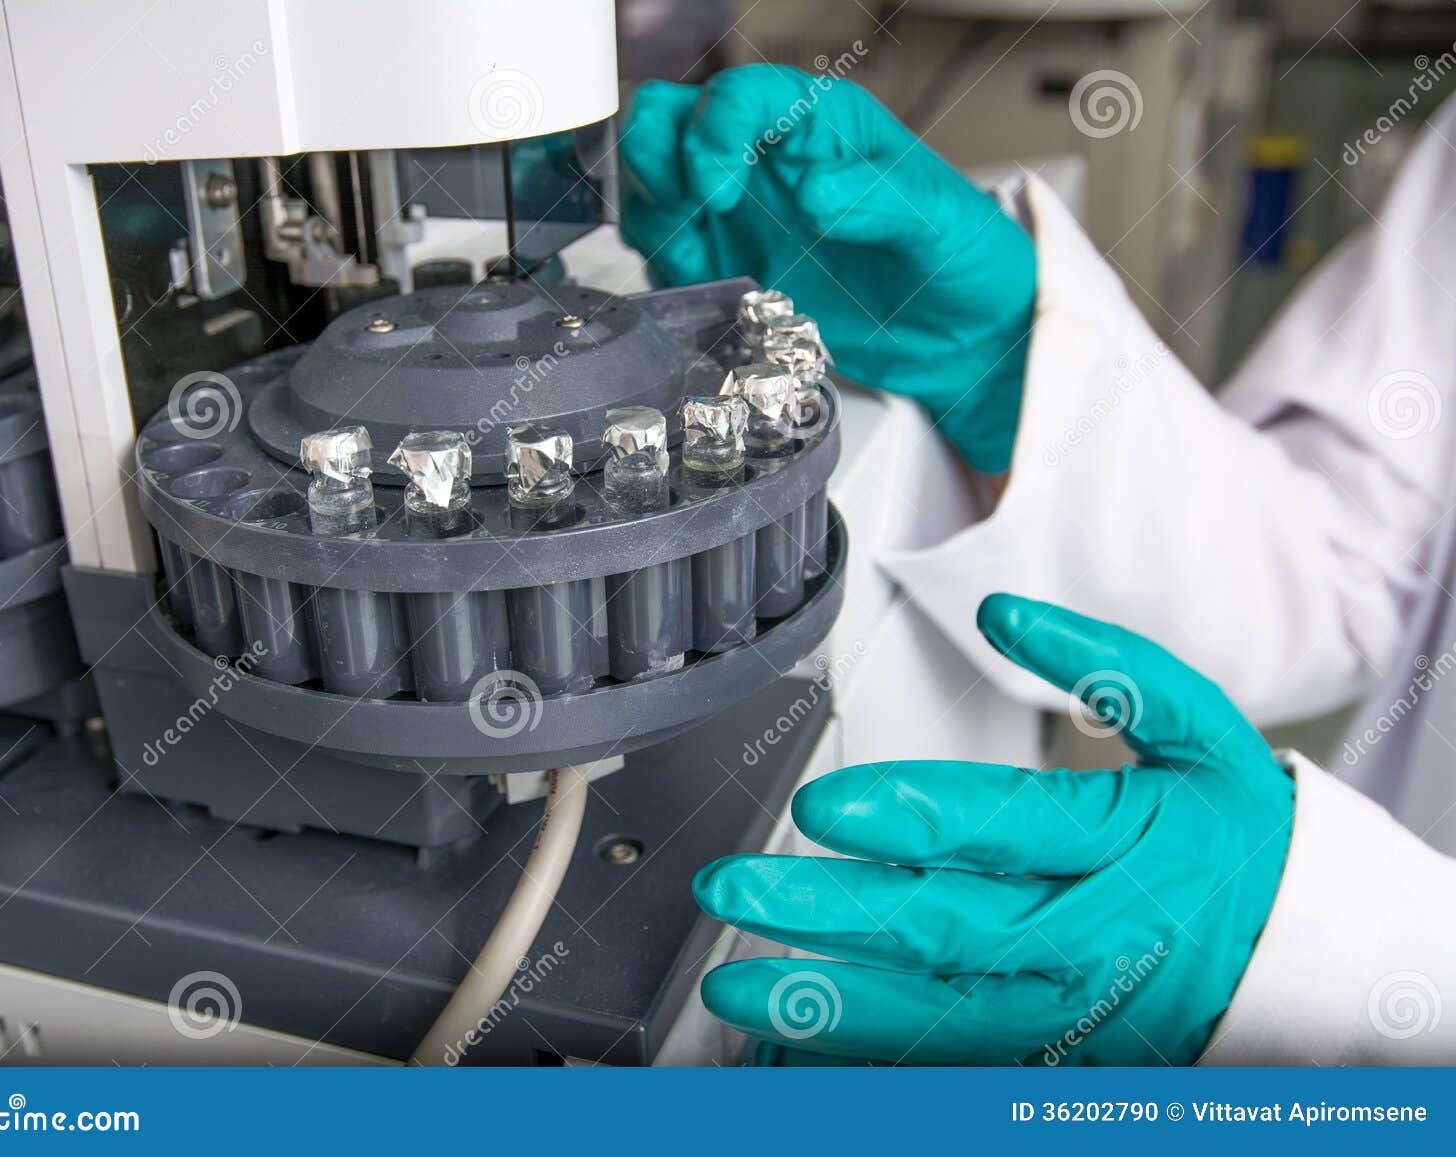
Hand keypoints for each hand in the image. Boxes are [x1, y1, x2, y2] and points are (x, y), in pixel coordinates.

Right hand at [619, 64, 1035, 473]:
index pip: (734, 96)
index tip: (720, 190)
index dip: (710, 134)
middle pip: (668, 121)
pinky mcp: (732, 267)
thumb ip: (877, 199)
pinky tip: (705, 291)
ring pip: (654, 184)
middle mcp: (767, 160)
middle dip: (655, 161)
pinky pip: (667, 254)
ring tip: (693, 261)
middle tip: (689, 215)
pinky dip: (664, 271)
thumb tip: (813, 190)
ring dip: (654, 218)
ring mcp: (743, 214)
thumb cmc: (961, 258)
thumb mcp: (937, 220)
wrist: (962, 335)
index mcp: (816, 124)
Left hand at [693, 594, 1295, 1064]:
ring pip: (942, 1017)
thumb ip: (1109, 667)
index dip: (908, 818)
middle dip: (831, 913)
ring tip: (739, 990)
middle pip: (949, 928)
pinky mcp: (1058, 1052)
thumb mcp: (1203, 731)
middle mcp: (1091, 936)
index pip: (1002, 828)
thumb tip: (1005, 612)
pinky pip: (959, 1060)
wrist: (1305, 958)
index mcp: (1126, 843)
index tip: (820, 807)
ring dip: (833, 1003)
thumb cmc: (1237, 832)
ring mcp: (1072, 1011)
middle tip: (732, 892)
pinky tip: (800, 1040)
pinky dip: (876, 1053)